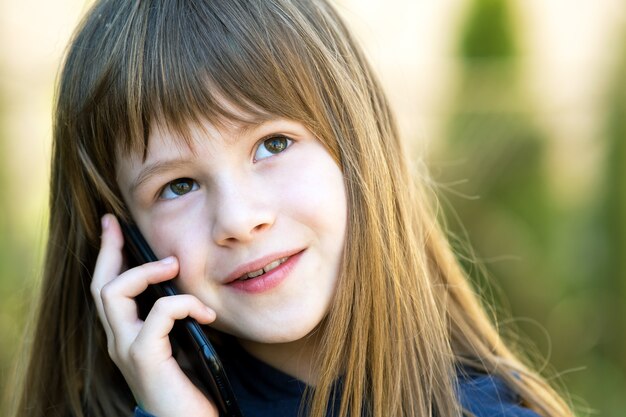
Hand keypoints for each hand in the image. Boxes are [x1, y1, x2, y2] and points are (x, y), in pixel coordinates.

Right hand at [91, 214, 218, 416]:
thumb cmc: (190, 384)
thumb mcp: (181, 341)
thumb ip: (175, 317)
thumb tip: (185, 280)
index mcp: (127, 334)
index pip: (107, 287)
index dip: (108, 254)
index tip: (112, 225)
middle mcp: (119, 340)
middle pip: (101, 284)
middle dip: (109, 249)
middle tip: (117, 224)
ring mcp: (126, 350)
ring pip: (114, 292)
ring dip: (145, 271)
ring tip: (174, 266)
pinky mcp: (144, 358)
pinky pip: (158, 314)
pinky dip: (183, 304)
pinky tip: (206, 313)